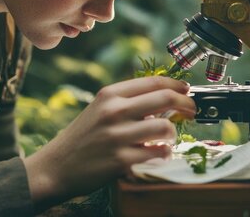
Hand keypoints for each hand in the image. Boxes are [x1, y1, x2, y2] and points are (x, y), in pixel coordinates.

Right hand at [23, 76, 194, 209]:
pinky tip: (159, 153)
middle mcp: (114, 111)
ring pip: (165, 128)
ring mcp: (118, 136)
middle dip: (187, 104)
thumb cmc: (82, 137)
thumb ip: (128, 102)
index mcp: (110, 94)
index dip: (176, 85)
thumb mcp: (100, 109)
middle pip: (165, 99)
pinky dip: (163, 153)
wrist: (56, 166)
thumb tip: (164, 100)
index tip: (186, 90)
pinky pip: (157, 153)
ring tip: (168, 138)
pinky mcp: (121, 160)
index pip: (153, 82)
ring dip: (173, 134)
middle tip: (192, 110)